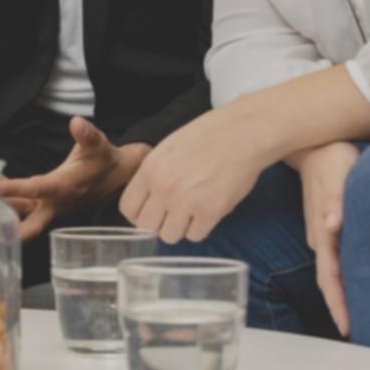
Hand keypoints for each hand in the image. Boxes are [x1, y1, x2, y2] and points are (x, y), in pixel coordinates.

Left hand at [0, 117, 148, 241]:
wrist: (114, 177)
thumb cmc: (102, 159)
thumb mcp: (98, 144)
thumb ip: (87, 134)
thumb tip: (76, 122)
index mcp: (64, 188)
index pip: (37, 189)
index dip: (16, 189)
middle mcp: (53, 204)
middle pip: (27, 226)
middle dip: (2, 231)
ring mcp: (47, 209)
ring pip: (18, 222)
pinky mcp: (42, 208)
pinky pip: (18, 214)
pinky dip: (0, 215)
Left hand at [119, 107, 269, 243]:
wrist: (241, 134)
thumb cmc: (207, 137)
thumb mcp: (167, 149)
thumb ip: (153, 174)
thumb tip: (146, 200)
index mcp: (150, 170)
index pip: (127, 208)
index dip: (138, 215)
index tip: (150, 213)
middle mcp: (164, 188)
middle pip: (146, 226)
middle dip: (158, 223)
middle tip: (173, 214)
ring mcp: (186, 201)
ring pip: (169, 236)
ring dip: (179, 228)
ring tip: (191, 213)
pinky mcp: (211, 211)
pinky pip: (195, 236)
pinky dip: (200, 228)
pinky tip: (207, 213)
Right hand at [295, 142, 358, 336]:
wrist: (312, 147)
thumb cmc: (330, 159)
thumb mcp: (337, 175)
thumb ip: (335, 201)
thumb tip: (333, 225)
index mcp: (323, 232)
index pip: (330, 276)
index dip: (338, 302)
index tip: (345, 327)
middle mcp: (319, 238)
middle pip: (328, 280)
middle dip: (339, 307)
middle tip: (350, 332)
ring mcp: (320, 234)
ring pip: (330, 271)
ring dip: (339, 293)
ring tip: (349, 316)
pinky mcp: (324, 228)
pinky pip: (332, 260)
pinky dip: (339, 277)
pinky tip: (345, 283)